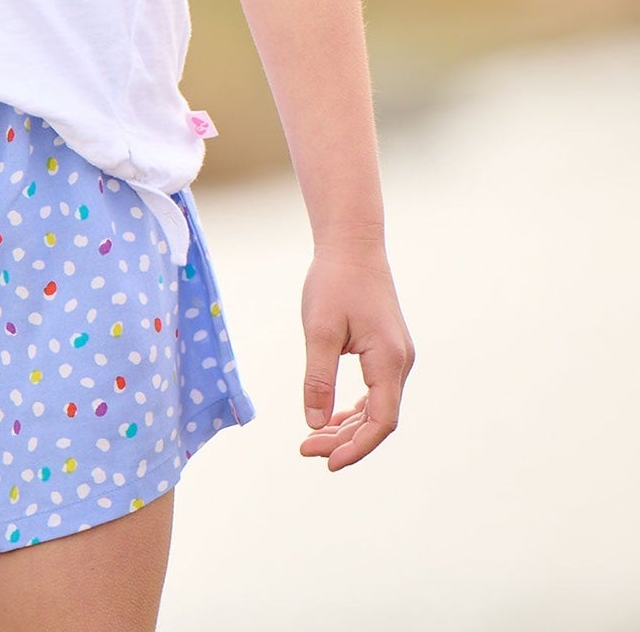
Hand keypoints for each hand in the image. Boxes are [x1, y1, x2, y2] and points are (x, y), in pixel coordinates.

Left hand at [298, 242, 413, 470]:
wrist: (352, 245)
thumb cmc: (334, 282)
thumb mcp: (319, 329)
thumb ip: (318, 378)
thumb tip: (315, 424)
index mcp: (389, 359)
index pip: (380, 422)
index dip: (356, 448)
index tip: (326, 463)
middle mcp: (400, 362)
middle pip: (379, 419)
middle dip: (345, 440)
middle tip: (306, 449)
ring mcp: (397, 357)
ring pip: (378, 407)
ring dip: (349, 426)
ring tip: (314, 439)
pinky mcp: (387, 350)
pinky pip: (376, 392)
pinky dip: (355, 409)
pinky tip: (333, 417)